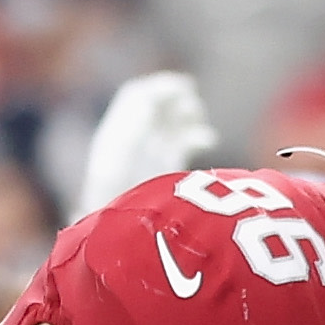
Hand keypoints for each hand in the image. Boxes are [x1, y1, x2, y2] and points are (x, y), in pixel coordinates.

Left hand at [76, 70, 216, 213]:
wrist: (124, 236)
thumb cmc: (120, 196)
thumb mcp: (120, 154)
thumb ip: (133, 123)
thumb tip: (149, 97)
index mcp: (117, 133)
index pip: (136, 96)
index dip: (157, 87)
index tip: (180, 88)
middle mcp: (133, 142)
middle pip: (156, 106)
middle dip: (175, 98)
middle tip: (191, 100)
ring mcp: (152, 156)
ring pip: (172, 123)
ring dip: (187, 113)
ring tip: (197, 115)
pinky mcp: (169, 172)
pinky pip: (185, 145)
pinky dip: (198, 136)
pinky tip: (208, 139)